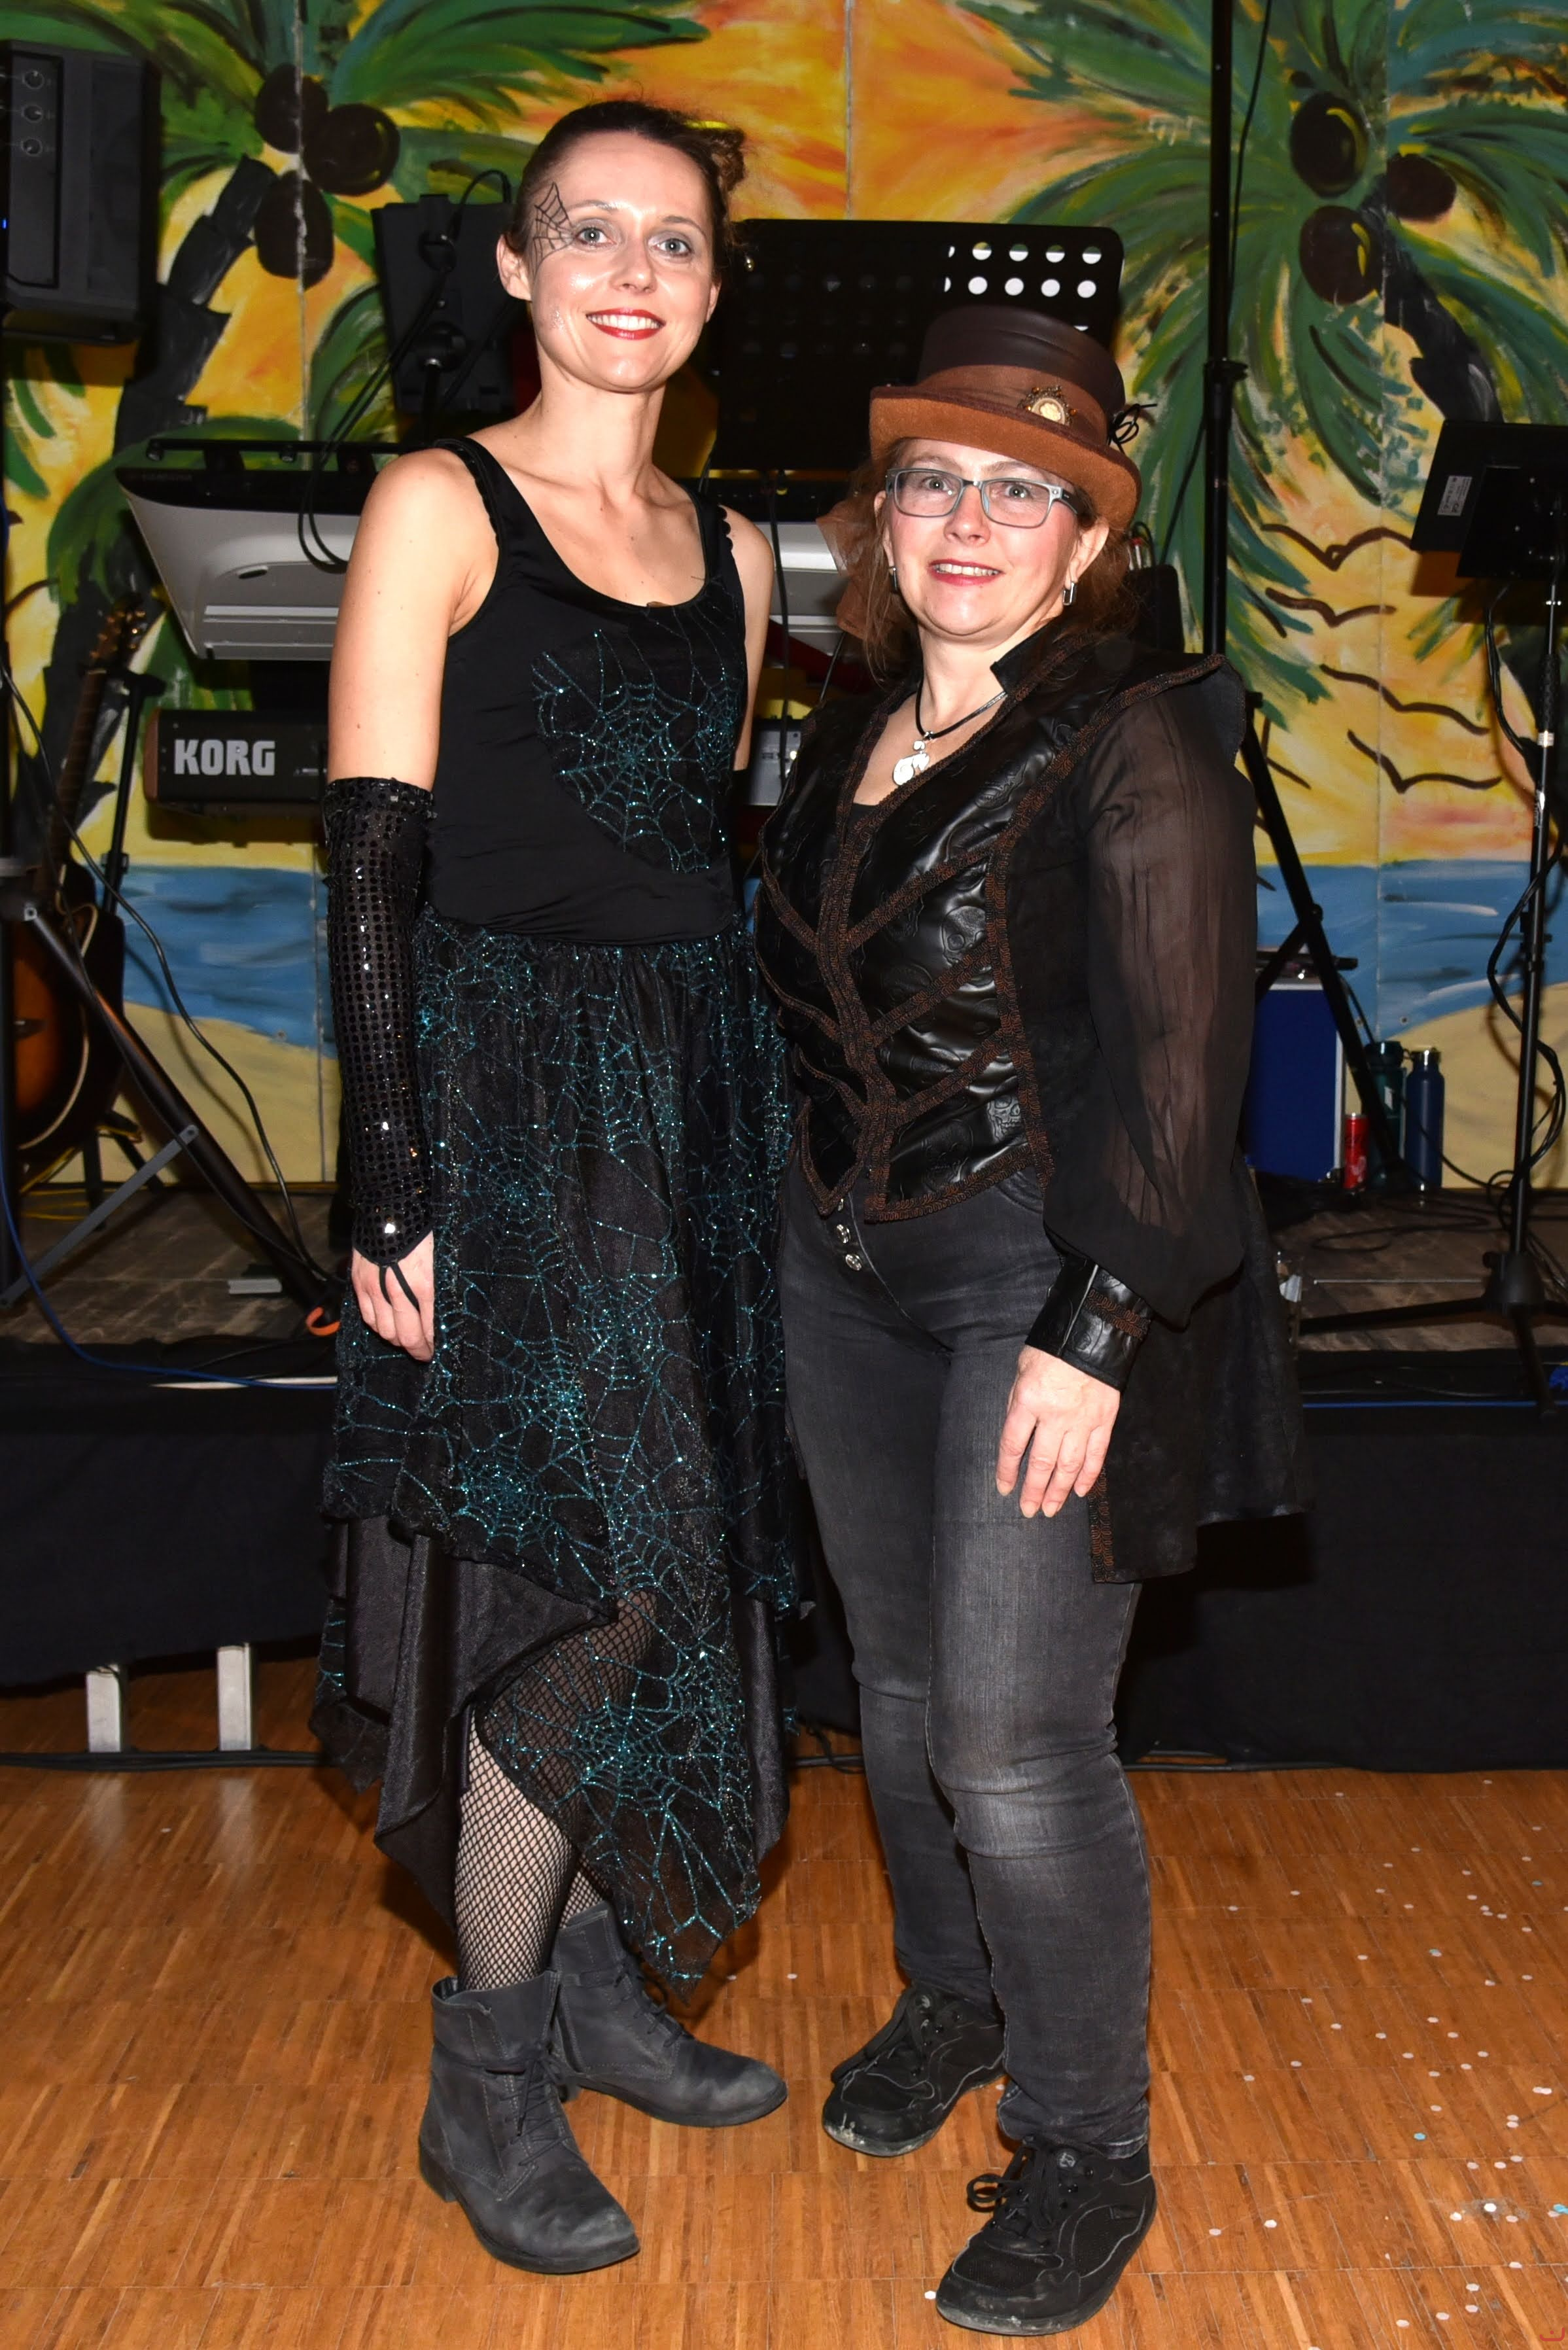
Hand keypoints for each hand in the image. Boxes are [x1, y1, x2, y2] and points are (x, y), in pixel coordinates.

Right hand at [351, 1233, 434, 1360]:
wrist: (392, 1203)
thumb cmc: (424, 1228)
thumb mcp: (443, 1257)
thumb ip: (442, 1286)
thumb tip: (446, 1312)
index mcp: (423, 1284)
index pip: (429, 1329)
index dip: (433, 1345)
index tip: (438, 1351)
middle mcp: (397, 1290)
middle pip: (405, 1336)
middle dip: (417, 1349)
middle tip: (425, 1354)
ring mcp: (374, 1287)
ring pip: (384, 1331)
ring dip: (397, 1339)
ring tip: (408, 1340)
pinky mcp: (359, 1282)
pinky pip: (368, 1316)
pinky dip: (378, 1326)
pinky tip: (388, 1326)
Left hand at [995, 1344, 1120, 1518]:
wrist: (1093, 1330)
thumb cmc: (1051, 1348)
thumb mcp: (1022, 1369)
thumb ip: (1017, 1401)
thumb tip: (1016, 1433)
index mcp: (1028, 1401)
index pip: (1013, 1445)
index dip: (1007, 1471)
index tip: (1005, 1489)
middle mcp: (1055, 1416)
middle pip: (1041, 1462)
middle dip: (1034, 1490)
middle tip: (1029, 1510)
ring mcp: (1082, 1420)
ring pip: (1069, 1465)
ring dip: (1059, 1491)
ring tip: (1052, 1509)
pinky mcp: (1104, 1420)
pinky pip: (1096, 1454)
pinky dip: (1088, 1475)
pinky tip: (1080, 1491)